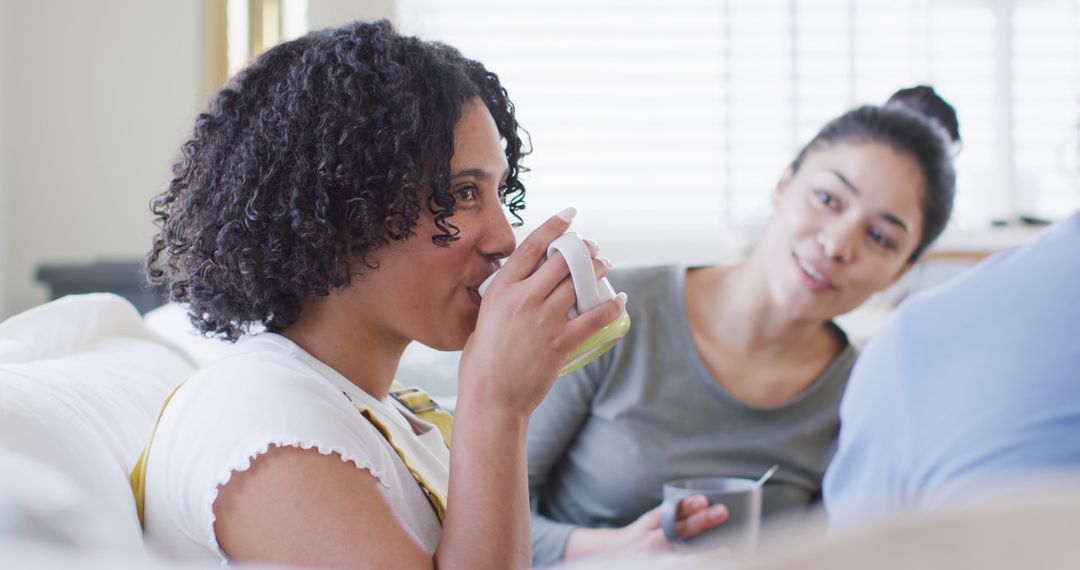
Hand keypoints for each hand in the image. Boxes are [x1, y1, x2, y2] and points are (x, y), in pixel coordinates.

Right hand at [457, 208, 624, 416]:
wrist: (490, 396)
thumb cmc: (482, 361)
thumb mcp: (485, 317)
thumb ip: (505, 298)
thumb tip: (524, 285)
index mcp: (501, 290)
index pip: (531, 247)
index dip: (553, 227)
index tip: (569, 215)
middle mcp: (523, 299)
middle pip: (562, 260)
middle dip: (582, 248)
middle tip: (592, 247)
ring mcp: (543, 319)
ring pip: (580, 283)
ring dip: (598, 270)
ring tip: (606, 265)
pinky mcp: (560, 341)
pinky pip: (594, 317)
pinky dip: (611, 306)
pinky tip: (620, 299)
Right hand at [564, 496, 728, 559]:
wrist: (611, 559)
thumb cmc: (638, 539)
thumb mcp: (648, 523)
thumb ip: (669, 515)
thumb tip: (701, 503)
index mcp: (649, 525)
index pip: (668, 512)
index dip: (685, 506)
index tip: (703, 499)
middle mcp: (651, 542)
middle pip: (677, 530)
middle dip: (700, 521)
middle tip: (721, 512)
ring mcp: (655, 559)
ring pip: (680, 557)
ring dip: (703, 555)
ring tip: (725, 552)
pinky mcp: (659, 568)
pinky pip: (678, 566)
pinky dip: (694, 564)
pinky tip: (715, 565)